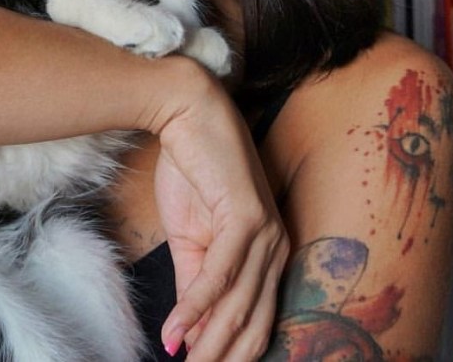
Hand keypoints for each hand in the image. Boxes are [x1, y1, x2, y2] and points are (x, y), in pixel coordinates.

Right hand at [152, 77, 288, 360]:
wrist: (186, 115)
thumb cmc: (191, 170)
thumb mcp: (189, 236)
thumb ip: (195, 282)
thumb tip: (186, 333)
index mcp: (270, 253)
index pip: (258, 319)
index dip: (232, 353)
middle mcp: (277, 247)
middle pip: (253, 321)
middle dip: (224, 358)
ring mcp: (266, 233)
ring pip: (239, 304)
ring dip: (209, 343)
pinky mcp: (246, 217)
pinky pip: (220, 274)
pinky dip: (195, 307)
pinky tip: (175, 330)